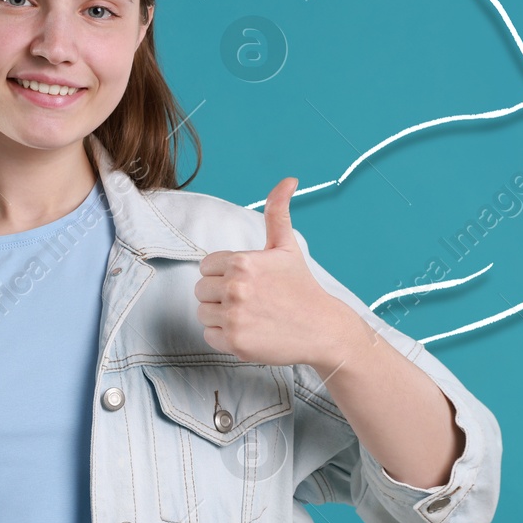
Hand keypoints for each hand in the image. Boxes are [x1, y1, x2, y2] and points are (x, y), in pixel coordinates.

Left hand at [195, 177, 370, 373]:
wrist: (322, 329)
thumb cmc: (301, 287)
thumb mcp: (286, 247)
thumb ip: (277, 212)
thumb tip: (288, 180)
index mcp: (242, 262)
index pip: (206, 266)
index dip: (224, 274)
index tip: (247, 282)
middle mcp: (235, 288)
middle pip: (201, 290)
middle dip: (220, 295)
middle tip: (249, 301)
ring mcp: (234, 317)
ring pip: (203, 313)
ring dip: (220, 316)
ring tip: (249, 315)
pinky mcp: (235, 342)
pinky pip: (209, 336)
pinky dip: (224, 336)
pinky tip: (248, 331)